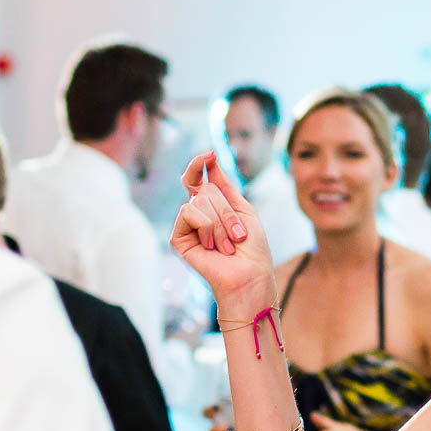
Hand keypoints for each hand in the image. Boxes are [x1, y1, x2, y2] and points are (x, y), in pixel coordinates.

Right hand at [170, 152, 274, 303]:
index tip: (210, 154)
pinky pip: (188, 212)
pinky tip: (212, 247)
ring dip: (221, 222)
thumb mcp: (244, 209)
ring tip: (227, 245)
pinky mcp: (178, 238)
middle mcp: (197, 214)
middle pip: (206, 189)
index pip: (198, 178)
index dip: (200, 164)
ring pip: (199, 200)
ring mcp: (186, 226)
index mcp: (213, 207)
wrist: (249, 276)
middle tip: (238, 234)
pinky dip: (206, 227)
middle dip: (227, 210)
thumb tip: (210, 156)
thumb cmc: (252, 249)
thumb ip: (225, 185)